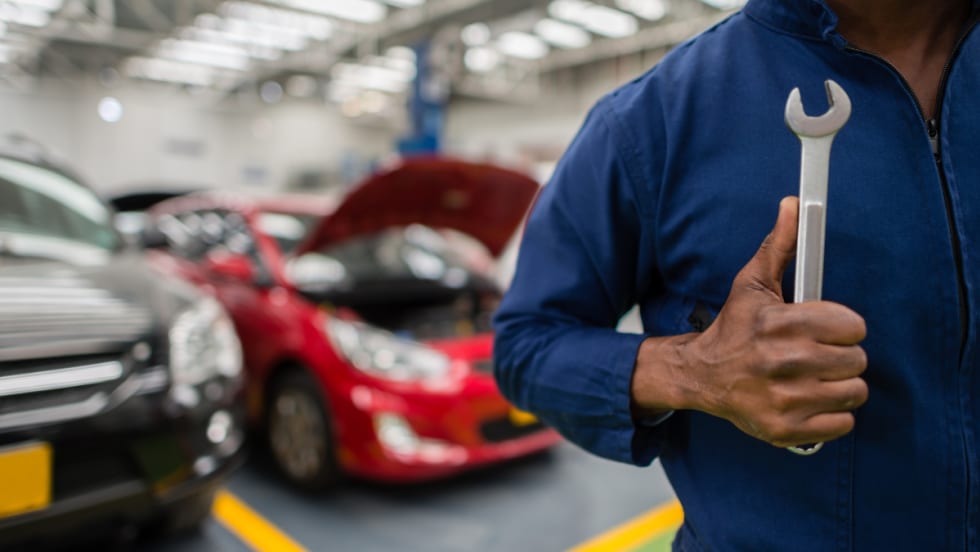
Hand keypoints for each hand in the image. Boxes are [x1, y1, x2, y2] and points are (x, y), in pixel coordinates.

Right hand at [632, 197, 867, 447]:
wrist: (701, 376)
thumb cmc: (735, 328)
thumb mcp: (752, 285)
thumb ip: (779, 246)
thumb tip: (793, 205)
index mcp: (779, 324)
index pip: (852, 326)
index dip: (843, 327)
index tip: (826, 330)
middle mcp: (781, 363)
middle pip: (857, 361)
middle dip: (842, 357)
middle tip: (817, 355)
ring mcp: (783, 399)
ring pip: (854, 393)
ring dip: (839, 386)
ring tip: (815, 378)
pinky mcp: (785, 429)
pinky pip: (842, 424)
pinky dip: (831, 416)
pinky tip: (809, 401)